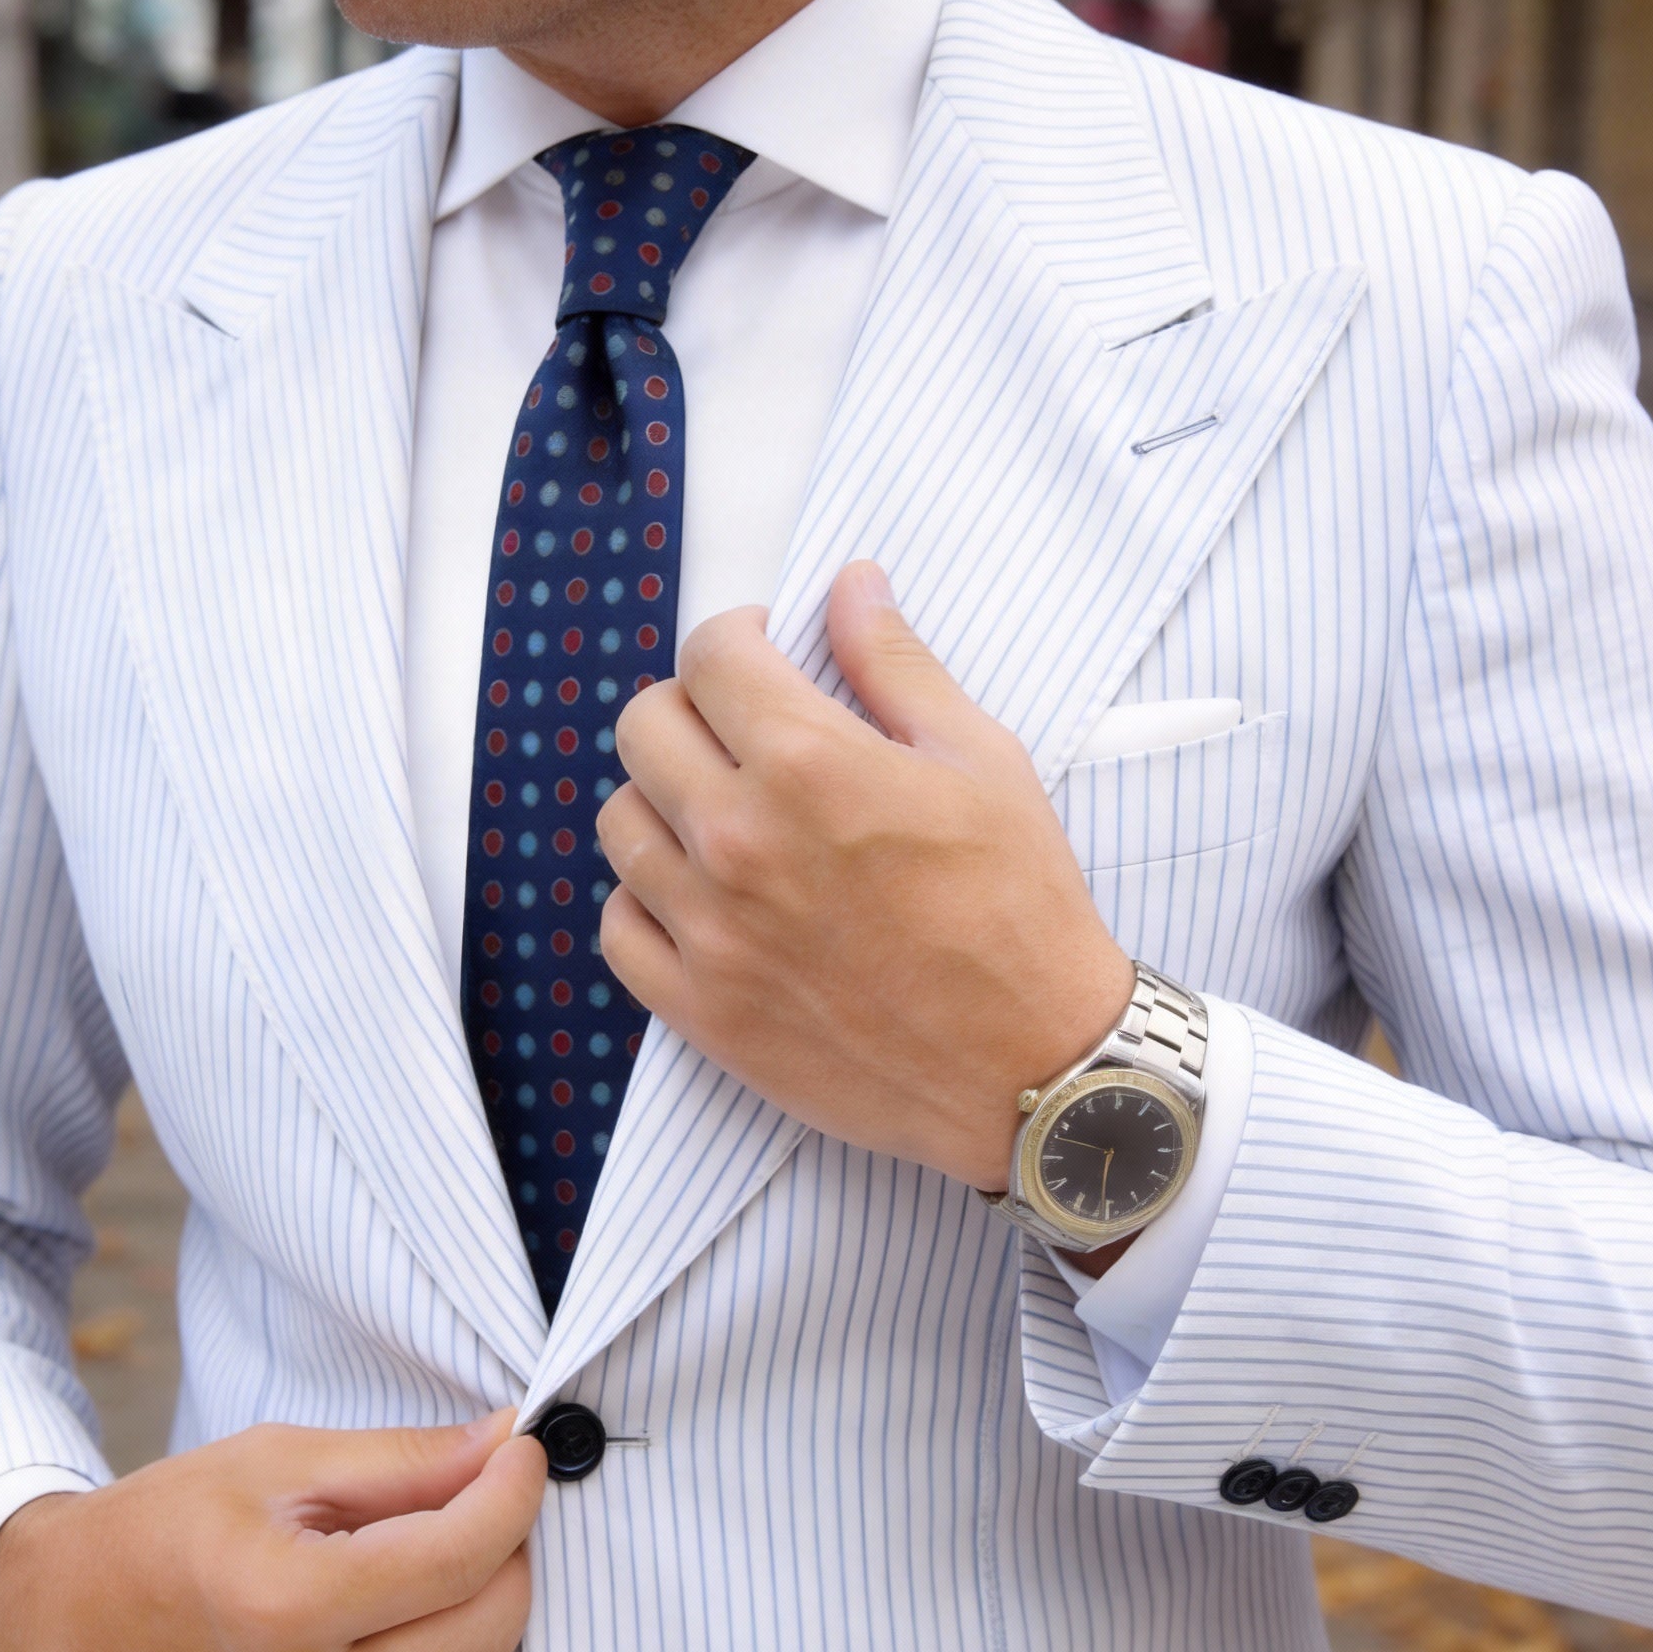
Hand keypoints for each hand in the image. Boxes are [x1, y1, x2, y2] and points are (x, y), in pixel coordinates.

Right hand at [0, 1412, 545, 1651]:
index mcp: (279, 1605)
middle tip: (485, 1505)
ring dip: (477, 1622)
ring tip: (433, 1568)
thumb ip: (404, 1460)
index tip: (519, 1454)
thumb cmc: (162, 1530)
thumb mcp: (278, 1463)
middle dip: (509, 1554)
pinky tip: (399, 1639)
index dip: (513, 1492)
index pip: (460, 1555)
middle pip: (484, 1632)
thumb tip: (506, 1443)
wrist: (54, 1629)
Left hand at [598, 560, 1132, 1191]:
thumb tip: (851, 586)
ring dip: (664, 802)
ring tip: (723, 816)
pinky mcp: (703, 1010)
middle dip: (692, 709)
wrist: (1033, 1066)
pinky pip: (619, 930)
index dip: (737, 640)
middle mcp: (739, 842)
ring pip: (620, 824)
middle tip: (743, 733)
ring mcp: (711, 932)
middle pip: (644, 728)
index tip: (762, 657)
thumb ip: (897, 666)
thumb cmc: (1021, 911)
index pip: (710, 656)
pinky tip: (702, 898)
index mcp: (809, 766)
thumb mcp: (982, 761)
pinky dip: (647, 901)